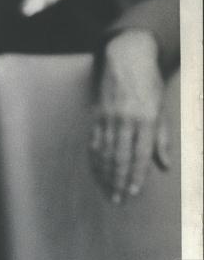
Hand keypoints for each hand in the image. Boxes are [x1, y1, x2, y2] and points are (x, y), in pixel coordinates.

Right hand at [90, 29, 169, 202]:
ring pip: (106, 154)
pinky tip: (97, 173)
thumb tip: (164, 165)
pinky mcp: (97, 117)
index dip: (136, 175)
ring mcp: (109, 119)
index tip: (133, 192)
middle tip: (117, 199)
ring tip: (107, 191)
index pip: (141, 154)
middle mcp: (126, 120)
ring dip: (106, 175)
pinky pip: (95, 145)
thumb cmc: (149, 85)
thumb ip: (162, 139)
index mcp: (146, 119)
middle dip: (118, 181)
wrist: (126, 59)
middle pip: (120, 158)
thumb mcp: (162, 109)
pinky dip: (95, 162)